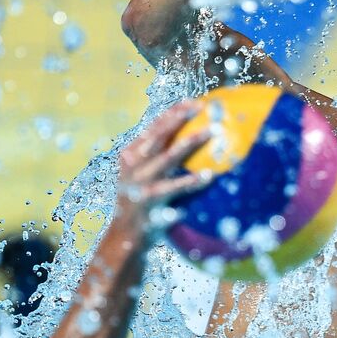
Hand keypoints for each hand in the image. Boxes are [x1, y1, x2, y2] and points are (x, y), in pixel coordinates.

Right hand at [115, 101, 212, 217]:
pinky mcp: (150, 202)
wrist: (122, 235)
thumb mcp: (138, 174)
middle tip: (204, 107)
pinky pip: (174, 189)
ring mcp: (141, 183)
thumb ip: (153, 155)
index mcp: (130, 155)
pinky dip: (191, 181)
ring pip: (170, 157)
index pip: (153, 127)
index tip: (194, 102)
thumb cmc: (137, 201)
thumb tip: (178, 136)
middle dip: (182, 118)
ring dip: (192, 142)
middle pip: (160, 135)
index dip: (173, 113)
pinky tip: (208, 175)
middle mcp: (134, 165)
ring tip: (214, 132)